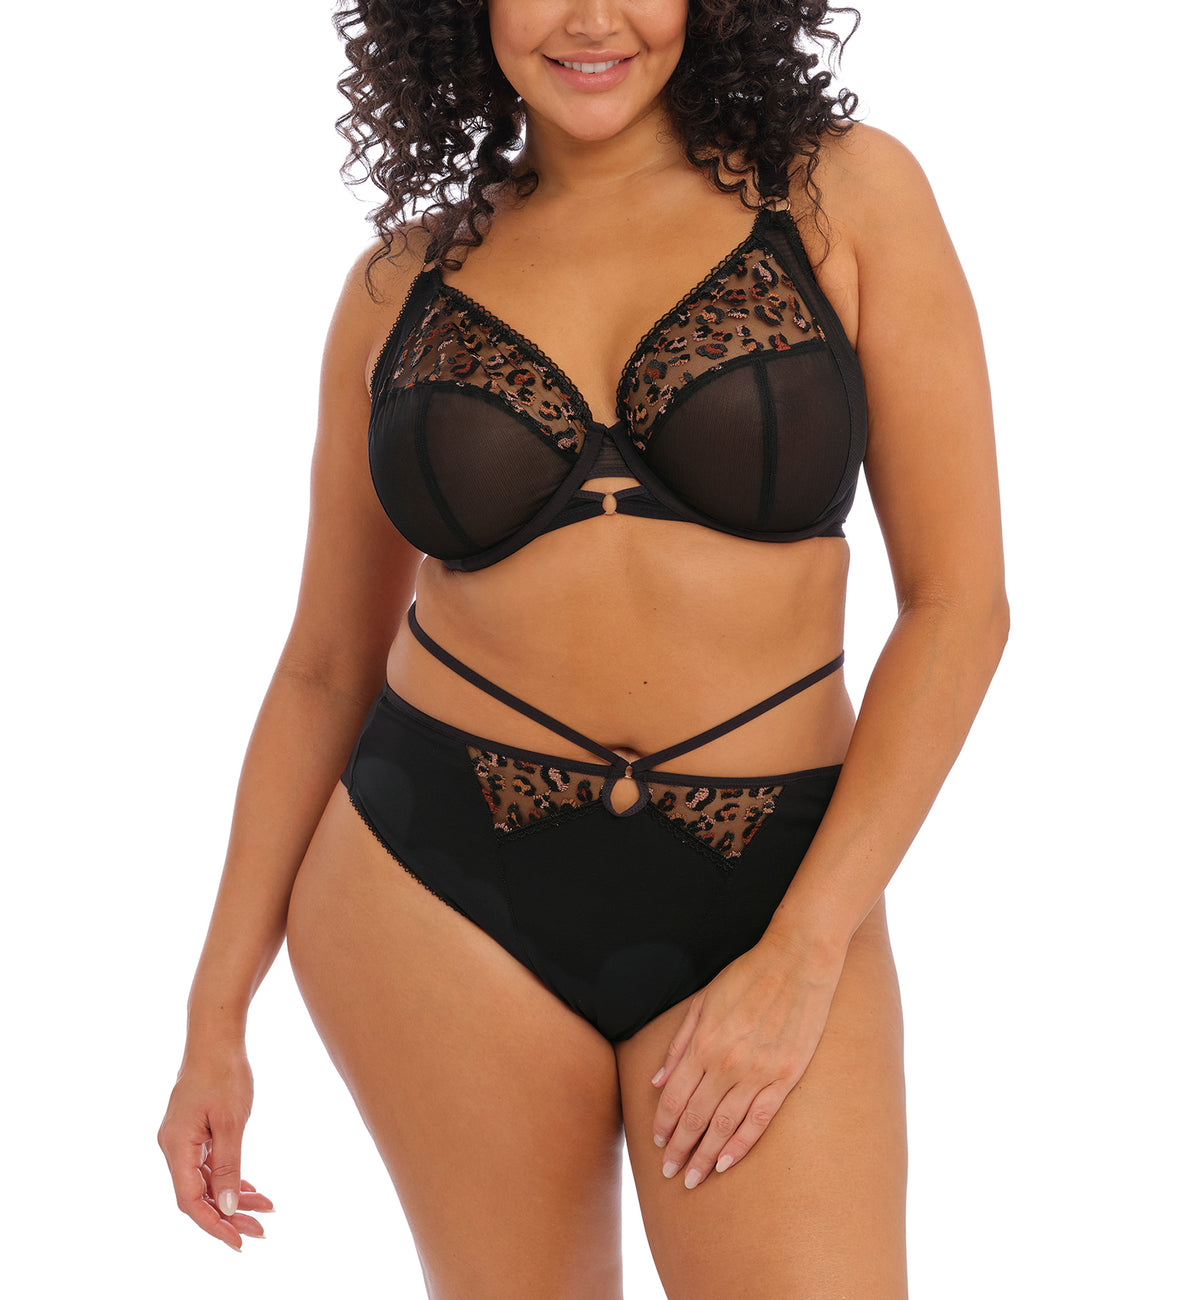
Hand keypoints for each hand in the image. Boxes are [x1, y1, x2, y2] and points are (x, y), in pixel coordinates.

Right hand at [157, 1046, 271, 1250]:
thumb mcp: (231, 1121)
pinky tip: (250, 1189)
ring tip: (264, 1210)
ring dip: (233, 1197)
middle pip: (198, 1195)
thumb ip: (229, 1166)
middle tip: (261, 1230)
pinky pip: (209, 1164)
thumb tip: (227, 1208)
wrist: (216, 1035)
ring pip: (206, 1180)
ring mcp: (182, 1139)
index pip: (191, 1201)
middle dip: (228, 1216)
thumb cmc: (223, 1072)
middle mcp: (173, 1147)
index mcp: (176, 1146)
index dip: (214, 1225)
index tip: (240, 1241)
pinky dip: (230, 1177)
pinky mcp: (194, 1130)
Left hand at [649, 930, 845, 1188]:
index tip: (657, 1143)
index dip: (664, 1124)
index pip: (675, 1096)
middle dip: (679, 1148)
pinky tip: (726, 1162)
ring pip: (724, 1125)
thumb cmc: (747, 975)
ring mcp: (758, 1072)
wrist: (798, 960)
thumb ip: (680, 1042)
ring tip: (693, 1178)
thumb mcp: (703, 1001)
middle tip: (669, 1173)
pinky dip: (740, 1145)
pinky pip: (759, 1120)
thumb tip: (658, 1079)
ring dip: (705, 1155)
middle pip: (695, 1117)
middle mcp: (727, 1062)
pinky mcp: (785, 1077)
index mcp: (704, 1042)